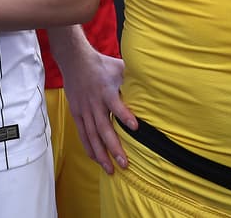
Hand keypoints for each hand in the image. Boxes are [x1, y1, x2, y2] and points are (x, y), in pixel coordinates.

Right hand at [57, 45, 132, 174]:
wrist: (75, 60)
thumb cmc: (102, 65)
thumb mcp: (119, 67)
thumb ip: (134, 77)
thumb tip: (155, 80)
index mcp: (106, 90)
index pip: (116, 104)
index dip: (125, 115)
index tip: (135, 127)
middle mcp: (94, 103)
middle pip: (104, 128)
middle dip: (114, 148)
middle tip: (124, 164)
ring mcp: (84, 110)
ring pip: (92, 136)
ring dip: (101, 154)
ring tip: (110, 170)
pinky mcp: (76, 113)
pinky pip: (83, 134)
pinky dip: (89, 148)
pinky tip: (96, 160)